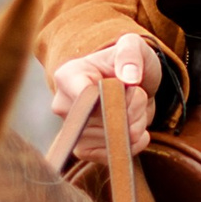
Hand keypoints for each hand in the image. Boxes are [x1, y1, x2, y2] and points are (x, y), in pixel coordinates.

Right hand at [49, 32, 161, 161]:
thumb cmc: (128, 63)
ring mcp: (73, 130)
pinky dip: (133, 144)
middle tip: (138, 94)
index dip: (113, 97)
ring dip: (136, 125)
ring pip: (114, 137)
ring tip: (133, 108)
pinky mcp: (84, 150)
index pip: (85, 95)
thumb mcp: (133, 47)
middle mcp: (63, 105)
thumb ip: (131, 54)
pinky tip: (136, 128)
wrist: (131, 84)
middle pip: (106, 119)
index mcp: (68, 76)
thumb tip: (129, 78)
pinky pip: (112, 154)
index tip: (130, 87)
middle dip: (133, 109)